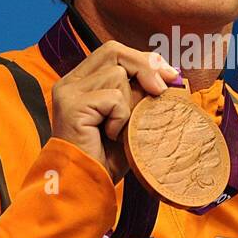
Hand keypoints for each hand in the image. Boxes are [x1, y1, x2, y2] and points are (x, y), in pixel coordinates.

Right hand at [50, 41, 178, 182]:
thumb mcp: (131, 117)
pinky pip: (113, 98)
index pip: (114, 52)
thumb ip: (141, 93)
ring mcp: (68, 92)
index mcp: (81, 81)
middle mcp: (70, 82)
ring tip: (118, 129)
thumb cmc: (107, 156)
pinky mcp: (72, 105)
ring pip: (117, 76)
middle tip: (161, 90)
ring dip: (129, 104)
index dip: (144, 59)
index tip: (169, 74)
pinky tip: (110, 135)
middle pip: (114, 51)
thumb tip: (169, 73)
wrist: (87, 186)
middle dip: (144, 68)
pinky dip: (120, 117)